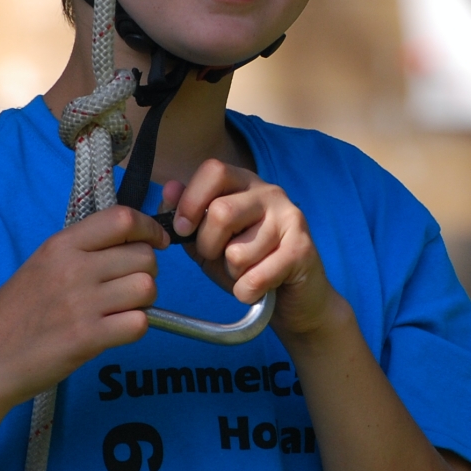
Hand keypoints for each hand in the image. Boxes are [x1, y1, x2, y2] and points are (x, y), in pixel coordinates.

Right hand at [0, 207, 167, 411]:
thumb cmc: (13, 316)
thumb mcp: (40, 267)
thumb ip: (80, 252)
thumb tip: (128, 244)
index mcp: (60, 245)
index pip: (122, 218)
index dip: (149, 229)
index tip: (156, 242)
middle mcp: (72, 268)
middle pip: (143, 256)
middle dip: (147, 272)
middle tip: (130, 288)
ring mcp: (81, 303)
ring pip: (147, 288)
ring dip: (144, 302)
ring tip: (122, 311)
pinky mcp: (87, 338)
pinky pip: (139, 323)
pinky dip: (135, 328)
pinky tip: (115, 332)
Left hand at [163, 160, 338, 340]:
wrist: (292, 299)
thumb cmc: (247, 266)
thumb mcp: (209, 241)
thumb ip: (187, 217)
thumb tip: (169, 189)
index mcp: (245, 184)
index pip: (213, 171)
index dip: (190, 201)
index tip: (182, 229)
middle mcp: (270, 193)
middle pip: (221, 212)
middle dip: (209, 246)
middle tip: (219, 259)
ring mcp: (290, 218)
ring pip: (237, 252)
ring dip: (232, 274)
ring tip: (248, 272)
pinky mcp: (302, 249)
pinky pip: (254, 278)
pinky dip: (246, 292)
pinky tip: (259, 289)